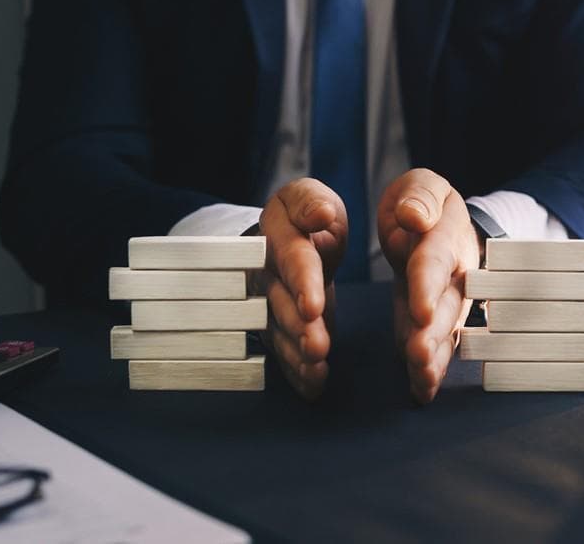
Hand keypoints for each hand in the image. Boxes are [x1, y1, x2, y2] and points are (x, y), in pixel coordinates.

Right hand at [257, 178, 346, 399]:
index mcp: (277, 233)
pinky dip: (297, 372)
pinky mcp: (275, 326)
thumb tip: (319, 215)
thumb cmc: (306, 216)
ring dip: (296, 354)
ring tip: (317, 369)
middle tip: (316, 347)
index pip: (291, 258)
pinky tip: (313, 386)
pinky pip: (282, 351)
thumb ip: (313, 202)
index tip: (313, 306)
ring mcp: (265, 302)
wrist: (288, 238)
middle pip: (280, 302)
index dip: (302, 282)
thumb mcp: (310, 197)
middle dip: (297, 327)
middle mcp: (265, 271)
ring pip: (278, 331)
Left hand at [377, 169, 481, 403]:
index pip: (436, 261)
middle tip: (419, 356)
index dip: (428, 284)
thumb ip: (419, 198)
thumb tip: (414, 216)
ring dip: (435, 358)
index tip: (420, 310)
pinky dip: (430, 370)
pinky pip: (438, 347)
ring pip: (446, 333)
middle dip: (434, 333)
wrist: (435, 223)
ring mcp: (451, 302)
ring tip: (422, 380)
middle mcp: (457, 274)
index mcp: (447, 235)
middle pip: (447, 305)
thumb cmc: (423, 202)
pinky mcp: (437, 323)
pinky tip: (421, 391)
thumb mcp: (420, 186)